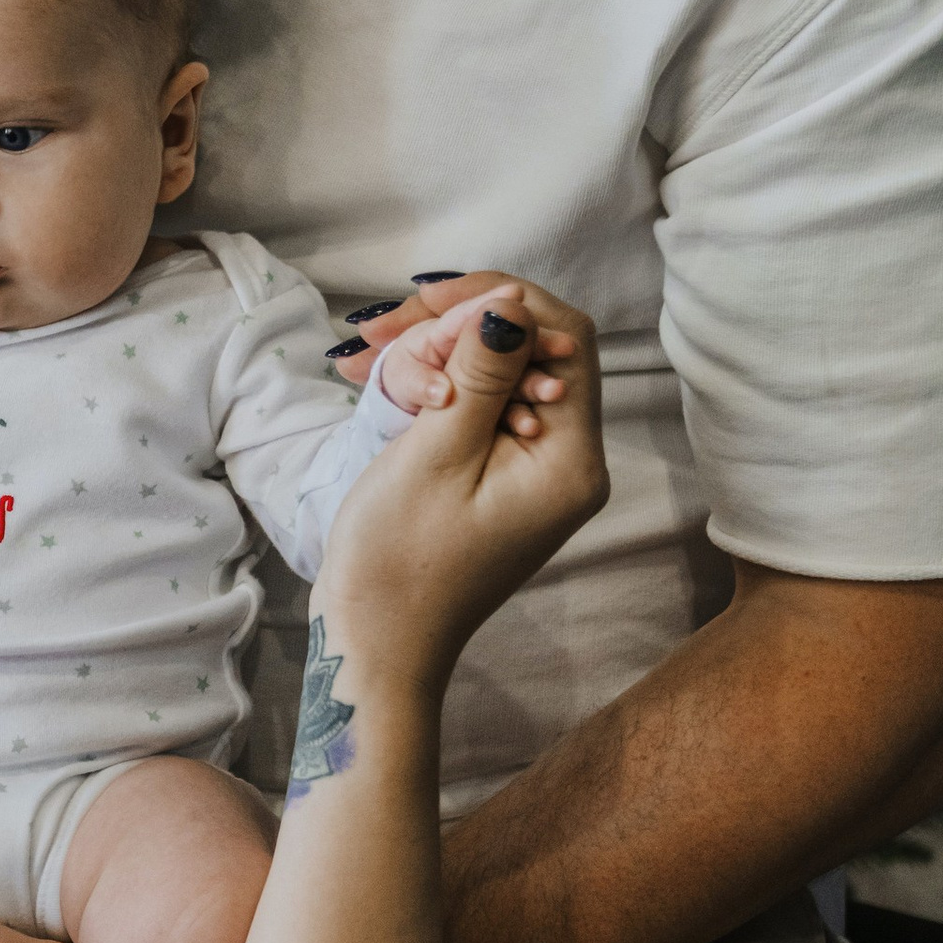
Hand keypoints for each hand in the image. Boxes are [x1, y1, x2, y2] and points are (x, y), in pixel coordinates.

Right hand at [319, 277, 605, 687]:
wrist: (378, 642)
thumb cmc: (399, 560)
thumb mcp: (438, 451)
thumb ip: (483, 370)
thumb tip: (512, 302)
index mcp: (571, 461)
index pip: (566, 339)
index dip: (502, 303)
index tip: (427, 299)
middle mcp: (572, 464)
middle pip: (538, 350)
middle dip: (463, 323)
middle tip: (382, 328)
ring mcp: (540, 473)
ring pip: (506, 373)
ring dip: (444, 350)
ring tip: (371, 352)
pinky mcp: (507, 479)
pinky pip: (488, 406)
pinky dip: (444, 382)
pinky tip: (390, 378)